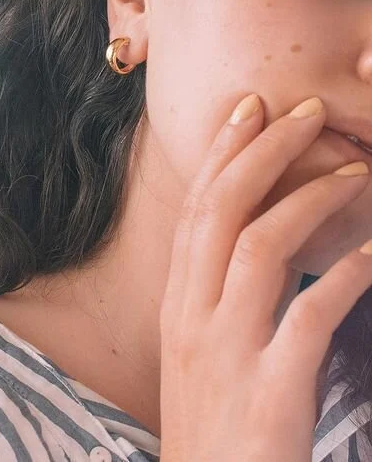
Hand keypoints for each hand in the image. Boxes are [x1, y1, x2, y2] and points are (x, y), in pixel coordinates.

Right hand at [158, 94, 371, 461]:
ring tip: (355, 173)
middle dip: (261, 153)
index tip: (248, 111)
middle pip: (220, 212)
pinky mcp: (269, 389)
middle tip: (303, 112)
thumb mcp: (198, 348)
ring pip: (259, 246)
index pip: (194, 211)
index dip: (221, 156)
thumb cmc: (211, 419)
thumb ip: (214, 294)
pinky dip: (348, 273)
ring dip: (309, 200)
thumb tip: (249, 242)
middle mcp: (192, 315)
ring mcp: (227, 350)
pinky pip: (311, 313)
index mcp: (177, 303)